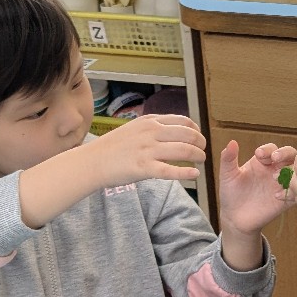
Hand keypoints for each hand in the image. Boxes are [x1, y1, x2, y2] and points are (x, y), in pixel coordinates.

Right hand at [91, 113, 207, 185]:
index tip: (199, 138)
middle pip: (188, 135)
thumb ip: (154, 127)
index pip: (184, 121)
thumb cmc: (113, 147)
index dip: (197, 130)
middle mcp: (151, 133)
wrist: (92, 161)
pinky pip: (170, 170)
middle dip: (201, 143)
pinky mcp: (144, 168)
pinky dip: (186, 173)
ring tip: (201, 162)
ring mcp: (148, 150)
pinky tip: (195, 175)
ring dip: (198, 156)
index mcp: (150, 122)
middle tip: (203, 151)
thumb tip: (175, 129)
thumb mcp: (135, 128)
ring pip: (184, 150)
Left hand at [217, 140, 296, 270]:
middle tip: (275, 159)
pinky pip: (296, 192)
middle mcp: (275, 170)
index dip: (268, 149)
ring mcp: (282, 184)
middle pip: (290, 155)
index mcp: (262, 162)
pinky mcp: (286, 199)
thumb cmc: (231, 194)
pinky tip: (277, 196)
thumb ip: (228, 159)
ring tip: (276, 178)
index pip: (271, 149)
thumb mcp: (228, 176)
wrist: (235, 219)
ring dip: (290, 170)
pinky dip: (292, 191)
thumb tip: (231, 142)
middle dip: (285, 153)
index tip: (259, 154)